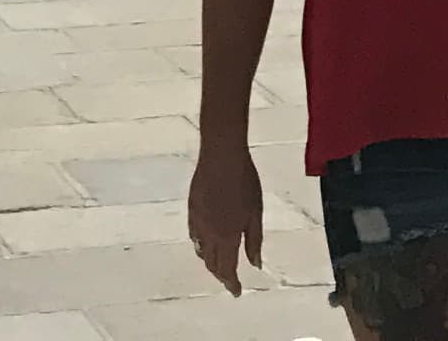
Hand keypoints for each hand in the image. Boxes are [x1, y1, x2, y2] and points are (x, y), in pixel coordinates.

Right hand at [189, 141, 263, 294]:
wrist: (222, 155)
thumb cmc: (244, 182)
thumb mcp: (256, 213)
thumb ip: (254, 240)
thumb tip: (255, 264)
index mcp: (227, 237)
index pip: (227, 270)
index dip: (232, 284)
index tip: (237, 292)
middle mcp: (209, 234)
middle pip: (212, 264)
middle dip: (221, 275)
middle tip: (230, 280)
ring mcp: (197, 221)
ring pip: (201, 251)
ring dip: (210, 261)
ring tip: (219, 263)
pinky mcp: (191, 208)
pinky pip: (194, 235)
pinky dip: (200, 245)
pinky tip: (205, 241)